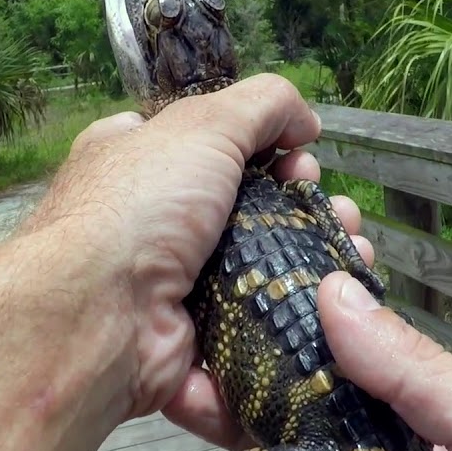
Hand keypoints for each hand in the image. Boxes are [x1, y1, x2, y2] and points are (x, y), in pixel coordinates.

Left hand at [26, 74, 373, 419]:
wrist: (98, 315)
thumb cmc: (142, 206)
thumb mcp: (202, 125)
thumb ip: (262, 105)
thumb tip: (304, 121)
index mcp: (138, 162)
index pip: (209, 145)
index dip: (265, 148)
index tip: (302, 159)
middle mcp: (151, 224)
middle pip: (246, 211)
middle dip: (303, 209)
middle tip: (340, 215)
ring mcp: (169, 289)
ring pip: (258, 276)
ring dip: (312, 268)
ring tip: (353, 260)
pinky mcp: (189, 345)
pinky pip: (249, 336)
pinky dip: (291, 329)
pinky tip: (332, 316)